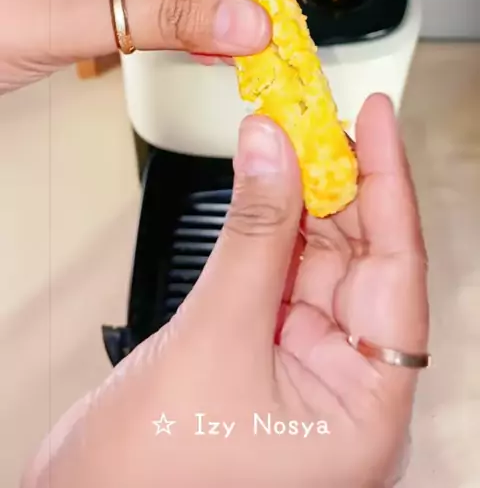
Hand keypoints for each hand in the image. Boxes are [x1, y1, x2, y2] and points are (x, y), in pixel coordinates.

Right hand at [23, 95, 428, 487]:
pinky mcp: (265, 355)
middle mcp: (347, 391)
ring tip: (290, 135)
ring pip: (320, 261)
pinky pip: (282, 274)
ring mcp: (305, 373)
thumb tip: (272, 147)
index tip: (375, 118)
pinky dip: (273, 225)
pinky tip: (267, 184)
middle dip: (341, 182)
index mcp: (366, 410)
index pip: (397, 271)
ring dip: (305, 197)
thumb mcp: (213, 337)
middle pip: (362, 261)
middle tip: (317, 115)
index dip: (389, 184)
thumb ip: (252, 234)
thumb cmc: (145, 478)